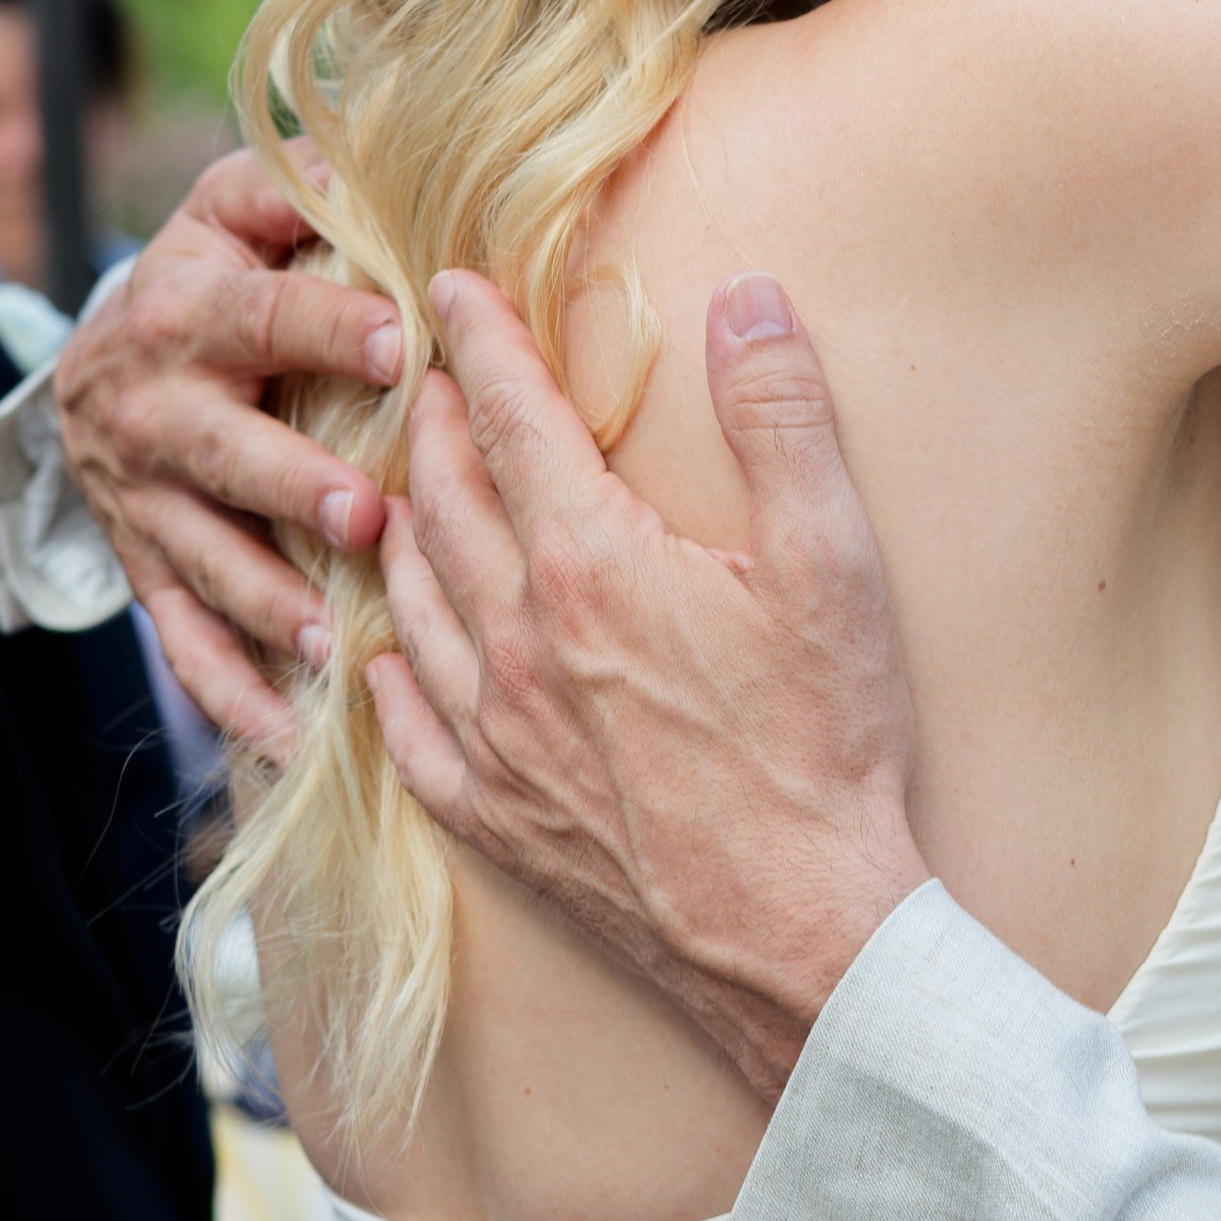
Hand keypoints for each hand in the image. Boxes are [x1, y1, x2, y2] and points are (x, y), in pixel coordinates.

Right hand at [51, 146, 400, 743]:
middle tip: (369, 516)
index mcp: (192, 306)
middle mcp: (156, 403)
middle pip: (227, 450)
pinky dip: (228, 689)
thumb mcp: (236, 209)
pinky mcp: (144, 561)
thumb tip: (369, 161)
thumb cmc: (215, 270)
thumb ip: (297, 187)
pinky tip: (286, 733)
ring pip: (203, 556)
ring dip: (266, 601)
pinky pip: (181, 635)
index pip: (267, 314)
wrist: (100, 355)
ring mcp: (145, 494)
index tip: (404, 343)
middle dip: (295, 484)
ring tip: (331, 645)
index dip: (330, 325)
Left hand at [367, 270, 923, 1104]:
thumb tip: (748, 297)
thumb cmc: (827, 749)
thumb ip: (783, 418)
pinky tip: (386, 660)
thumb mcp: (834, 563)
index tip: (449, 285)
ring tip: (404, 492)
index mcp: (591, 561)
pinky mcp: (496, 816)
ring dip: (403, 530)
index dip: (480, 341)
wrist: (800, 934)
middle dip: (433, 422)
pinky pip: (409, 731)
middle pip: (445, 501)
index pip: (512, 418)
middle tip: (426, 375)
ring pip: (412, 604)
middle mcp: (515, 639)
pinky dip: (388, 676)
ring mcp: (494, 734)